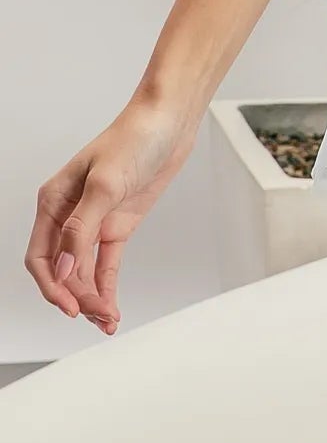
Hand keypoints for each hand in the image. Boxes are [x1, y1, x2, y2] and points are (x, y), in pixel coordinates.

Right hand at [25, 97, 200, 334]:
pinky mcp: (117, 226)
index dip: (52, 286)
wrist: (169, 122)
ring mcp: (94, 222)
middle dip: (77, 296)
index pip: (41, 256)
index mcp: (54, 201)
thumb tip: (65, 269)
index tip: (69, 307)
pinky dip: (106, 287)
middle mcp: (69, 214)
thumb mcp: (106, 183)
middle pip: (63, 270)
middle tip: (98, 315)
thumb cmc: (134, 139)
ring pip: (84, 272)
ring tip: (108, 320)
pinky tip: (111, 309)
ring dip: (92, 297)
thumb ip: (82, 228)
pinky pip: (105, 265)